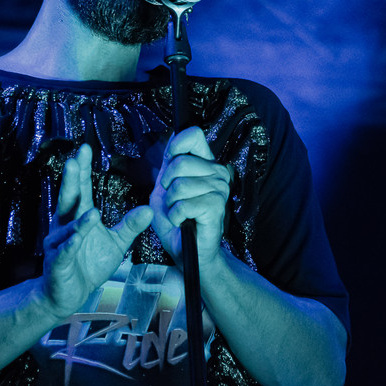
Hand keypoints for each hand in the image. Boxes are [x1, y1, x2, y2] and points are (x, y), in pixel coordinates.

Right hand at [42, 144, 151, 317]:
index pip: (81, 189)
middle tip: (75, 160)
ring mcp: (59, 244)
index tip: (86, 149)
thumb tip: (151, 208)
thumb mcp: (115, 243)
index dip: (82, 170)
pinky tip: (76, 237)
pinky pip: (64, 252)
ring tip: (90, 210)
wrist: (69, 295)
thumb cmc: (88, 264)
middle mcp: (65, 226)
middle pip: (69, 199)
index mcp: (78, 217)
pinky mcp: (57, 263)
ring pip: (68, 228)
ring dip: (79, 221)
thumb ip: (130, 225)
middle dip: (72, 180)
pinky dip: (71, 244)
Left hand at [150, 127, 232, 269]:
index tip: (169, 163)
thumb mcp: (165, 187)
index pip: (193, 135)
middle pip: (180, 162)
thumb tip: (171, 138)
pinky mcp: (217, 206)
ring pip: (180, 185)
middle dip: (167, 185)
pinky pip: (184, 204)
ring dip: (171, 204)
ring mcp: (220, 189)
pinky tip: (183, 222)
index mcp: (206, 163)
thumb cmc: (176, 220)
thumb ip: (168, 164)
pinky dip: (176, 216)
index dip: (175, 146)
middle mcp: (217, 172)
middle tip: (173, 201)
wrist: (187, 251)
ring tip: (179, 213)